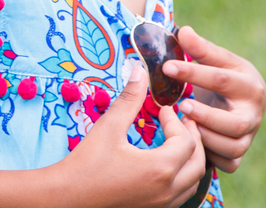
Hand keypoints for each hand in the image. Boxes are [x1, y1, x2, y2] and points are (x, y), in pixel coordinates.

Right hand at [57, 66, 207, 207]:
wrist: (67, 198)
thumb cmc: (86, 164)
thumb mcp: (109, 127)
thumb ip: (129, 99)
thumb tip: (140, 71)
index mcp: (159, 169)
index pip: (185, 141)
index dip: (176, 121)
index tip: (162, 110)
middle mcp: (166, 190)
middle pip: (198, 163)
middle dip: (193, 139)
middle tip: (182, 122)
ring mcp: (161, 204)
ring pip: (192, 182)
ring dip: (191, 160)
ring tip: (178, 141)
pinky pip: (180, 194)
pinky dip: (182, 177)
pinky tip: (166, 163)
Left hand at [163, 26, 265, 173]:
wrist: (241, 101)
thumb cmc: (224, 77)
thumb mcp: (217, 60)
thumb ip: (200, 48)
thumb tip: (183, 31)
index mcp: (249, 84)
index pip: (221, 79)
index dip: (193, 73)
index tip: (167, 67)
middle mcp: (254, 113)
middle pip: (236, 124)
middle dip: (207, 116)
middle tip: (182, 106)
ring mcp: (249, 136)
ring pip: (232, 147)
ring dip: (205, 137)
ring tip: (183, 124)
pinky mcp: (240, 154)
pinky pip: (229, 163)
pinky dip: (211, 157)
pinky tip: (193, 143)